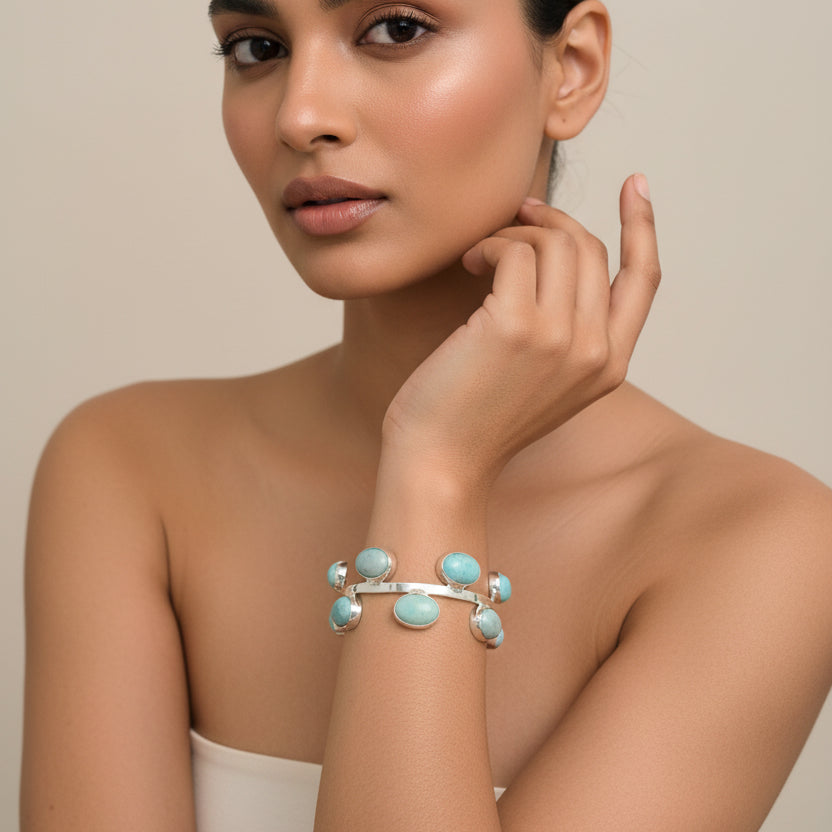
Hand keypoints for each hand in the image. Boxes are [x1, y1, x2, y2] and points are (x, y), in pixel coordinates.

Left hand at [382, 174, 660, 488]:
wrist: (441, 462)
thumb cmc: (478, 417)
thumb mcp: (543, 380)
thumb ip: (568, 332)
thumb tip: (555, 254)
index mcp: (610, 366)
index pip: (644, 279)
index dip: (643, 226)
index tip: (635, 185)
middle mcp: (596, 352)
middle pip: (591, 249)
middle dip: (550, 222)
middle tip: (515, 218)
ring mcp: (561, 339)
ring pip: (556, 243)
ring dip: (514, 234)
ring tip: (482, 256)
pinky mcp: (517, 327)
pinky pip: (516, 252)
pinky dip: (491, 245)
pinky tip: (470, 263)